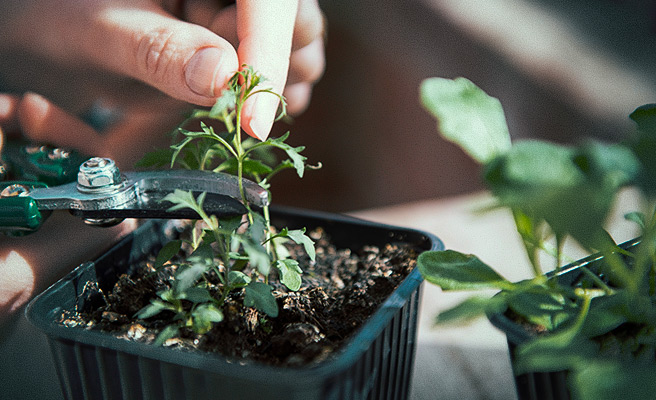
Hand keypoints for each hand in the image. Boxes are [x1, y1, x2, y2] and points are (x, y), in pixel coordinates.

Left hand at [1, 0, 324, 141]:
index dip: (267, 57)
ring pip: (306, 50)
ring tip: (206, 86)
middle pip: (299, 26)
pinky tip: (235, 103)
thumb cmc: (66, 17)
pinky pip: (296, 70)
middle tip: (211, 89)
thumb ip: (159, 51)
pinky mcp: (254, 40)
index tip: (251, 122)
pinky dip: (273, 97)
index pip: (267, 2)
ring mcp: (250, 12)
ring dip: (269, 86)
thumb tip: (224, 79)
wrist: (60, 32)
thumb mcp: (102, 31)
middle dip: (265, 70)